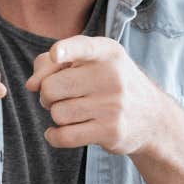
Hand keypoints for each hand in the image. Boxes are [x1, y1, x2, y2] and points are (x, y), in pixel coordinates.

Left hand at [23, 36, 173, 155]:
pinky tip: (60, 132)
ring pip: (57, 113)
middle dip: (47, 95)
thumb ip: (53, 63)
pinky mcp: (111, 131)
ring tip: (73, 112)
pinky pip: (64, 136)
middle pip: (51, 88)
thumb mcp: (90, 63)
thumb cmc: (108, 84)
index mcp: (107, 52)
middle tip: (60, 97)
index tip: (56, 55)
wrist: (152, 117)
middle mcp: (112, 75)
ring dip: (57, 116)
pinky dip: (54, 136)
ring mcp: (114, 105)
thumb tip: (31, 84)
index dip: (65, 50)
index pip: (82, 47)